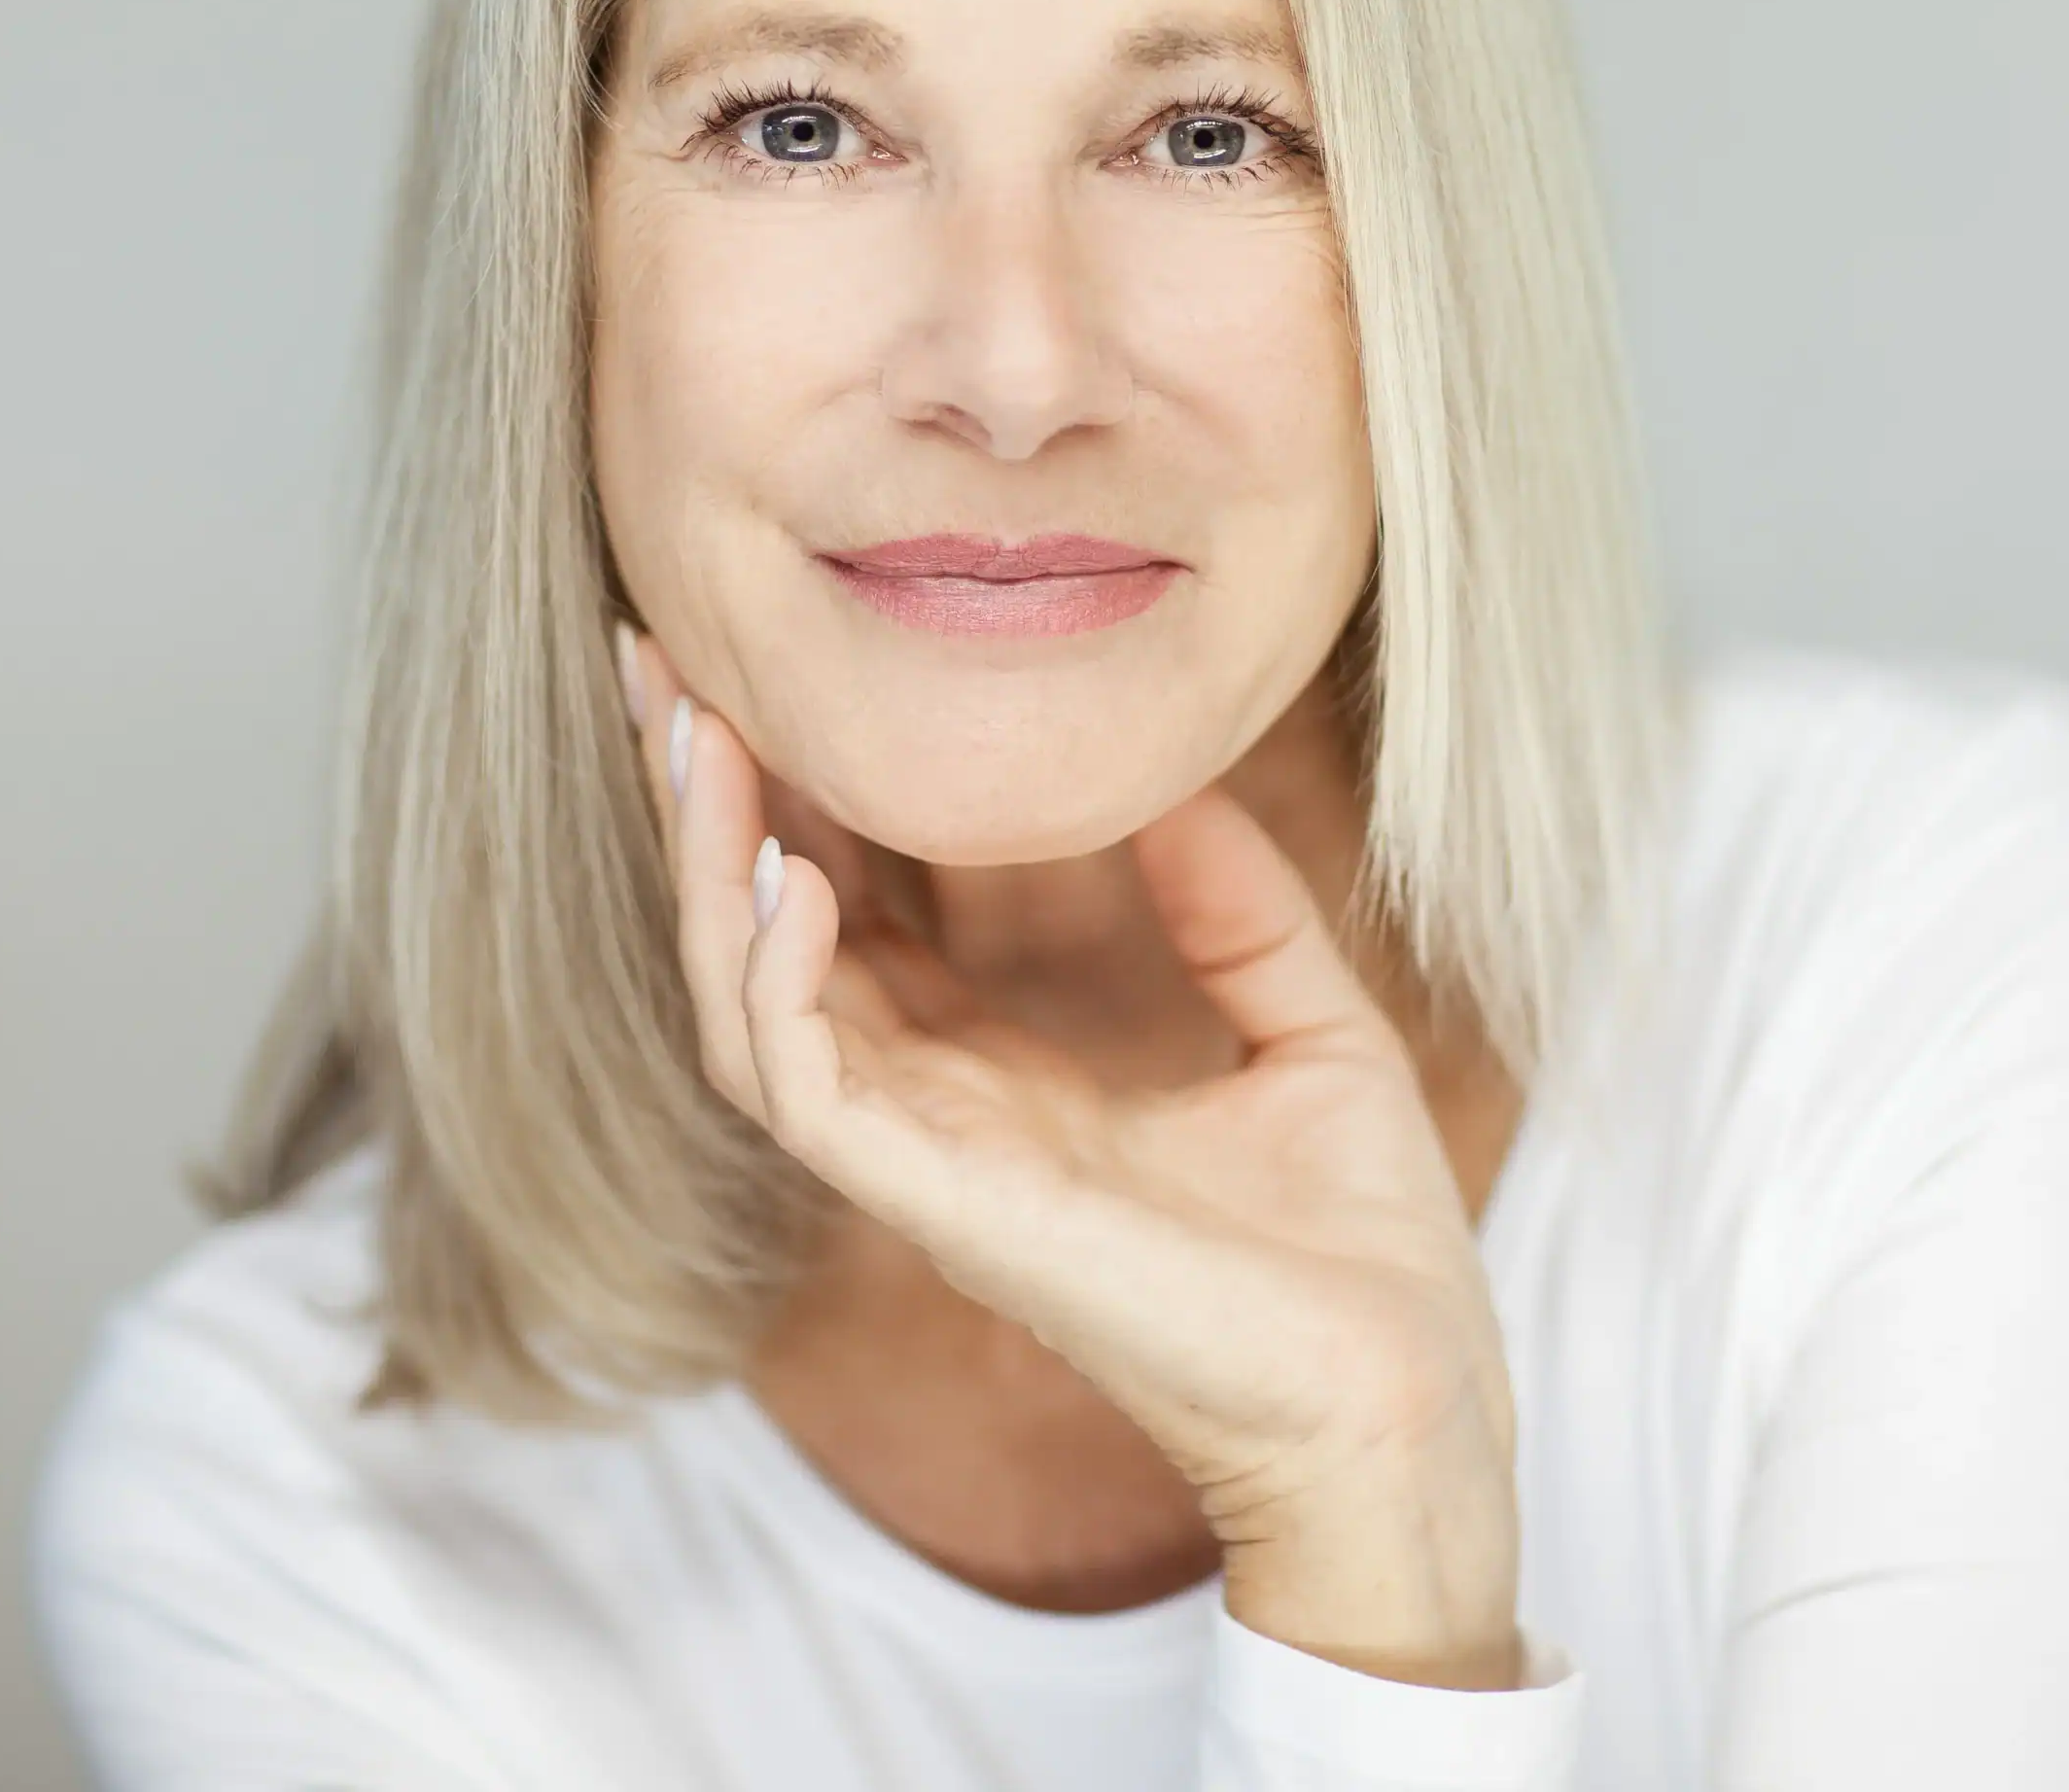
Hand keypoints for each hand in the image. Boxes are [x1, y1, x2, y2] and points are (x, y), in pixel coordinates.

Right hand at [620, 628, 1525, 1687]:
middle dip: (702, 811)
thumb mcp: (1310, 1027)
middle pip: (762, 947)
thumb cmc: (1363, 1253)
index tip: (764, 677)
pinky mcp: (945, 1208)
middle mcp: (938, 1115)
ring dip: (707, 870)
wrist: (1409, 1404)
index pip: (850, 925)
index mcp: (1005, 1080)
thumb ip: (1236, 909)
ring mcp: (930, 1165)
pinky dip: (776, 978)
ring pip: (746, 1007)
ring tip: (693, 732)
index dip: (795, 806)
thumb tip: (1183, 781)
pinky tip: (792, 870)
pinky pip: (806, 1087)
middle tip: (658, 663)